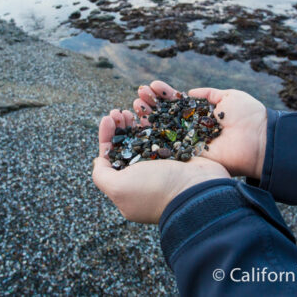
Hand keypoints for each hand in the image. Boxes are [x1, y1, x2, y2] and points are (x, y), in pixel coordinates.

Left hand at [92, 109, 229, 223]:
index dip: (106, 137)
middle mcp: (143, 176)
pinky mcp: (178, 154)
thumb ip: (102, 175)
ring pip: (144, 137)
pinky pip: (162, 133)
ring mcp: (162, 165)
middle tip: (120, 112)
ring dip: (135, 121)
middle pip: (126, 146)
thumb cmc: (155, 189)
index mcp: (127, 187)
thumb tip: (99, 161)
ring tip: (133, 107)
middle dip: (120, 126)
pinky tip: (150, 109)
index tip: (107, 118)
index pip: (110, 158)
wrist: (197, 189)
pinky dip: (154, 121)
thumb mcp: (119, 188)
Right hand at [133, 81, 266, 178]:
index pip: (176, 104)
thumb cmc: (248, 115)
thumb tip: (189, 92)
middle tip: (139, 93)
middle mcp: (192, 130)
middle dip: (151, 105)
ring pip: (162, 130)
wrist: (259, 138)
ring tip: (135, 104)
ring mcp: (189, 143)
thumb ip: (208, 95)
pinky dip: (152, 137)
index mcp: (200, 116)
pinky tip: (140, 123)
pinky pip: (167, 147)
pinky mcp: (188, 156)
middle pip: (165, 116)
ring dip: (147, 117)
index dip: (163, 95)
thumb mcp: (228, 97)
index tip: (152, 86)